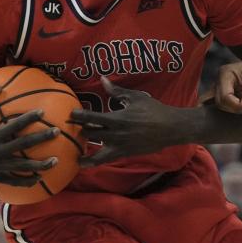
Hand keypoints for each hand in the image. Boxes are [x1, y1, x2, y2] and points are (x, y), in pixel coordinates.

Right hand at [0, 88, 58, 185]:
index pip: (14, 126)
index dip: (28, 118)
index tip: (42, 111)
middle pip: (23, 145)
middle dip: (41, 138)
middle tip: (57, 132)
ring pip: (22, 167)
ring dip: (40, 165)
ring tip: (56, 161)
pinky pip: (13, 181)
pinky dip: (26, 181)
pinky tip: (39, 179)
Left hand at [69, 78, 188, 166]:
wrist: (170, 128)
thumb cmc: (154, 110)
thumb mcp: (136, 98)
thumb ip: (117, 91)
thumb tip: (102, 79)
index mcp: (117, 119)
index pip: (91, 118)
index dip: (78, 116)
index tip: (70, 114)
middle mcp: (116, 134)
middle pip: (90, 134)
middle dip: (80, 130)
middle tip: (71, 128)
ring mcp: (119, 146)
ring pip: (95, 152)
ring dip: (83, 150)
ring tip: (72, 151)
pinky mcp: (124, 154)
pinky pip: (104, 160)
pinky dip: (92, 162)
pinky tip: (83, 162)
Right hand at [213, 54, 241, 113]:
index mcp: (227, 72)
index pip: (224, 95)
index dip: (235, 105)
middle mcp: (221, 78)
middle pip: (220, 101)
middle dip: (235, 107)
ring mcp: (223, 84)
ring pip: (222, 103)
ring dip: (235, 108)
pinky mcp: (228, 90)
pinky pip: (225, 102)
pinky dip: (233, 106)